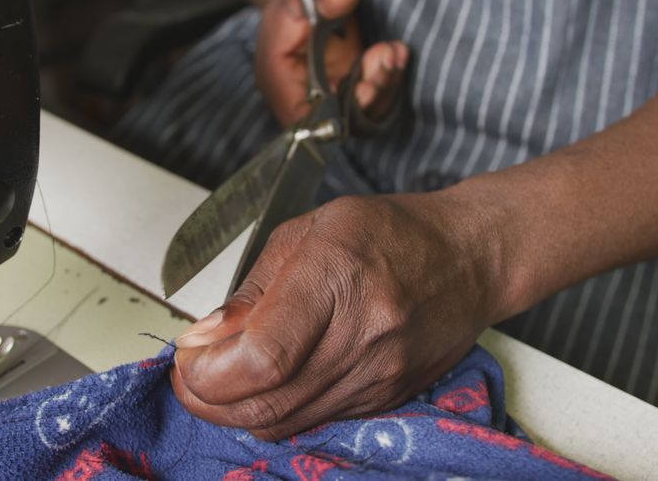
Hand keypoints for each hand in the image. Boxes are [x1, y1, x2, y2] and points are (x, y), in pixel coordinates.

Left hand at [171, 192, 509, 439]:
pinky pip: (313, 422)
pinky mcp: (385, 401)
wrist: (469, 259)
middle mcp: (363, 335)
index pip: (262, 357)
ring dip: (237, 409)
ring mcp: (378, 376)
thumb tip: (204, 338)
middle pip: (265, 404)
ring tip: (223, 375)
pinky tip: (270, 381)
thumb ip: (251, 290)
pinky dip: (278, 408)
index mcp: (336, 277)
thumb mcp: (306, 233)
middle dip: (207, 399)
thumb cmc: (389, 233)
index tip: (188, 355)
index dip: (208, 371)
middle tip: (191, 373)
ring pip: (284, 424)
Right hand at [256, 0, 408, 127]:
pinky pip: (371, 96)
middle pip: (338, 120)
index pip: (303, 120)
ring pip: (360, 112)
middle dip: (369, 94)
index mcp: (278, 80)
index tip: (364, 88)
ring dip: (383, 85)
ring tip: (393, 51)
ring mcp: (328, 93)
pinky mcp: (348, 86)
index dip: (335, 115)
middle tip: (385, 59)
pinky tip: (395, 51)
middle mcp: (303, 95)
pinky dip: (387, 78)